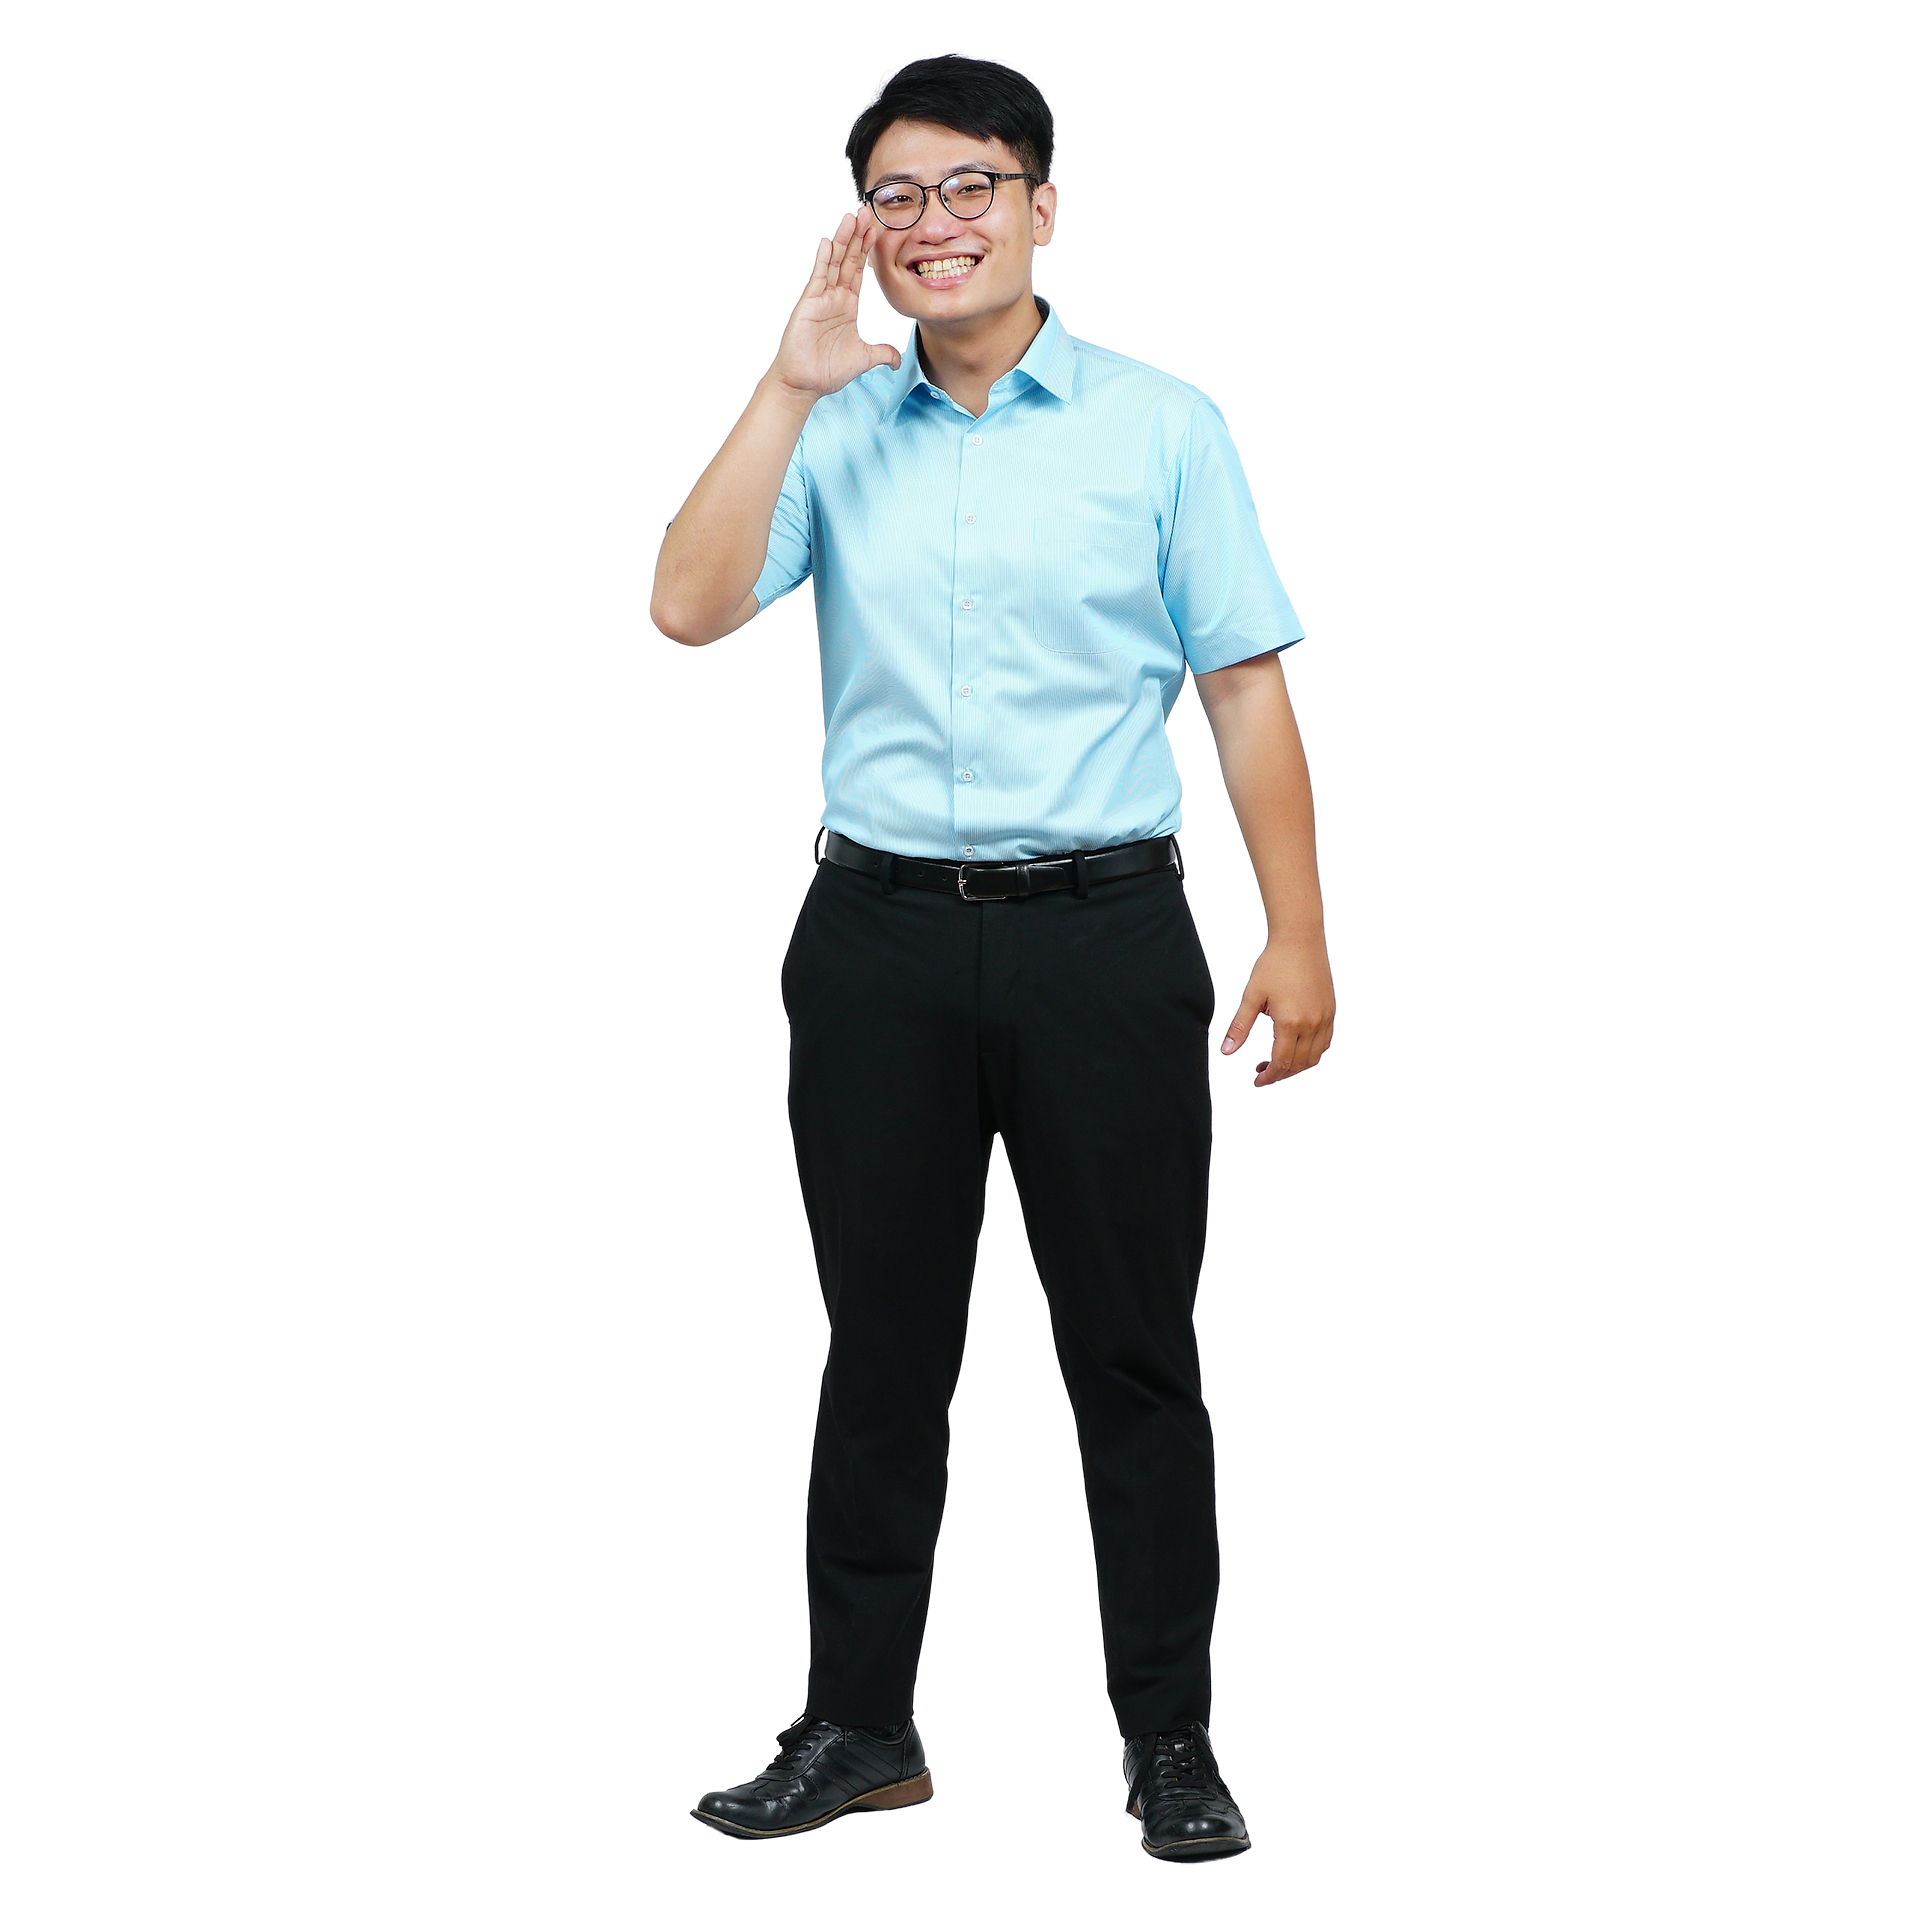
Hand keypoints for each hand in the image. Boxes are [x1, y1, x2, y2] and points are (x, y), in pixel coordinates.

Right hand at [769, 210, 901, 399]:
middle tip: (867, 211)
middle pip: (848, 260)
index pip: (859, 271)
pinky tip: (829, 241)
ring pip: (834, 263)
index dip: (868, 250)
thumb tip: (898, 359)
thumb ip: (882, 354)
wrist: (804, 384)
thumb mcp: (864, 359)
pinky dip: (823, 260)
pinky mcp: (808, 305)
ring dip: (843, 239)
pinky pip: (818, 278)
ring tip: (852, 217)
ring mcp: (820, 298)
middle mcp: (834, 297)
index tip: (878, 229)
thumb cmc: (827, 371)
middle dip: (858, 236)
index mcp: (847, 305)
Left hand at [1221, 936, 1334, 1087]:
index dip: (1269, 1077)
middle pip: (1299, 1064)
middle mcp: (1313, 1023)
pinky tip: (1295, 1047)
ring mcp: (1325, 1018)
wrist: (1299, 940)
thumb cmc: (1274, 964)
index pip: (1282, 1062)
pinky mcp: (1331, 1011)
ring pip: (1315, 1057)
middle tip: (1262, 1072)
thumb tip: (1226, 1052)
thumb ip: (1239, 1027)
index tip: (1257, 1081)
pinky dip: (1311, 1053)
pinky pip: (1325, 1042)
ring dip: (1296, 1066)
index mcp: (1291, 1022)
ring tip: (1277, 1061)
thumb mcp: (1251, 996)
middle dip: (1280, 1074)